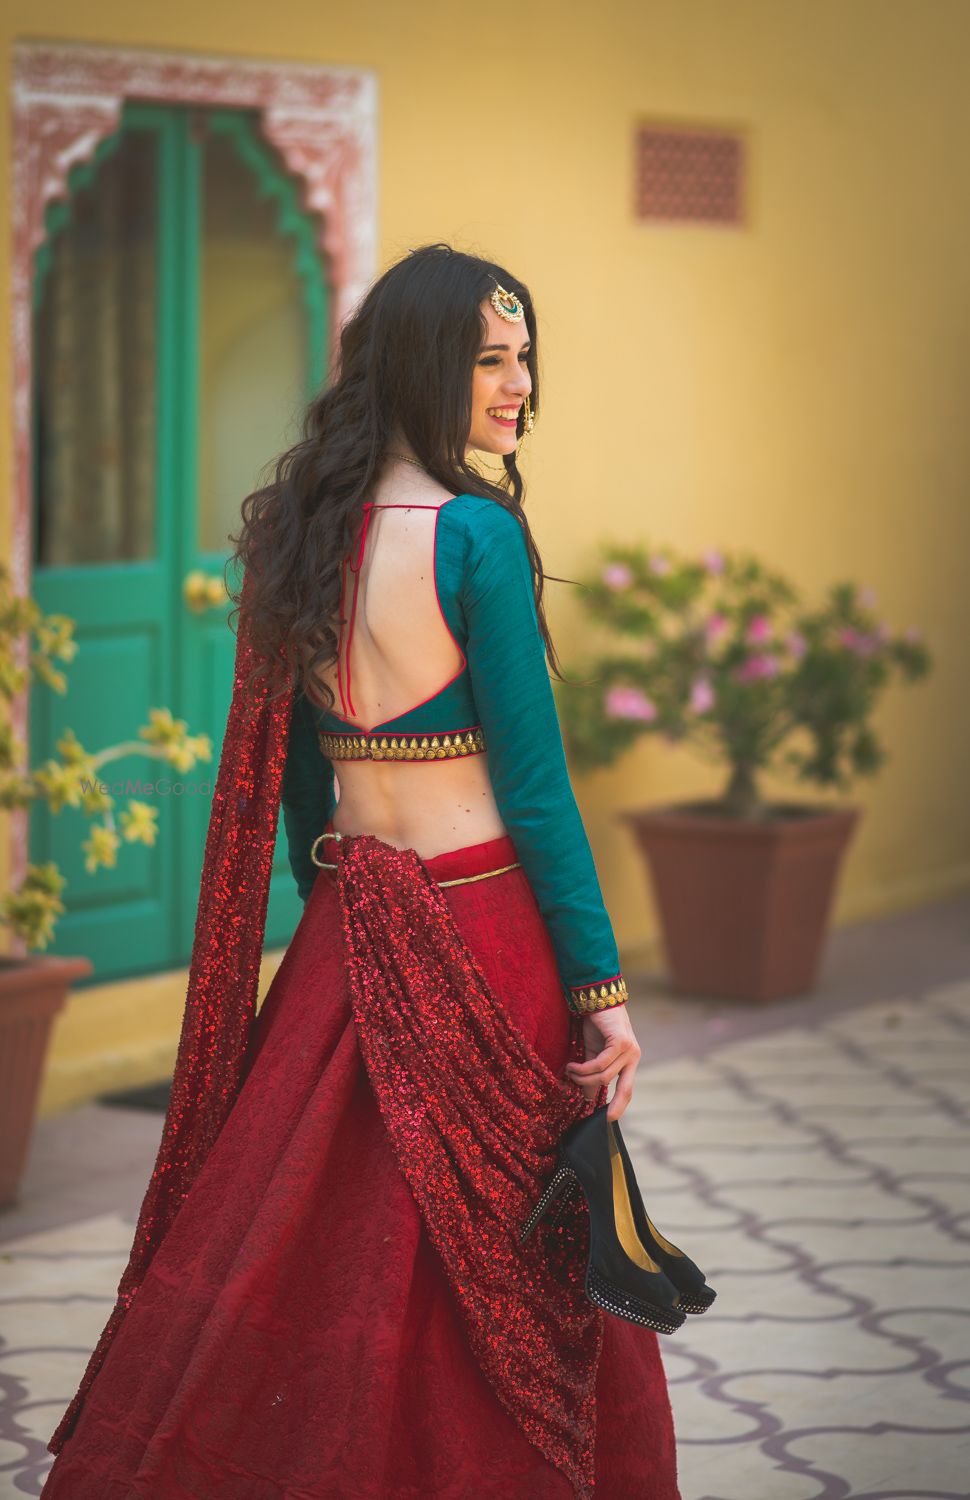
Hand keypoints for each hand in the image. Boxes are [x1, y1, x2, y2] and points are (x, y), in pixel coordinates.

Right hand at [565, 1006, 640, 1121]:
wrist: (596, 998)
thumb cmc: (596, 1025)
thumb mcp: (593, 1053)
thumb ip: (593, 1074)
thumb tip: (586, 1098)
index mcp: (630, 1061)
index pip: (628, 1089)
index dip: (620, 1105)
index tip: (609, 1120)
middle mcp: (634, 1056)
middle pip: (623, 1088)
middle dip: (608, 1101)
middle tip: (580, 1098)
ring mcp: (630, 1049)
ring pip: (605, 1076)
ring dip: (583, 1078)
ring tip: (569, 1071)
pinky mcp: (621, 1042)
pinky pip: (601, 1064)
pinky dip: (584, 1068)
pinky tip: (572, 1066)